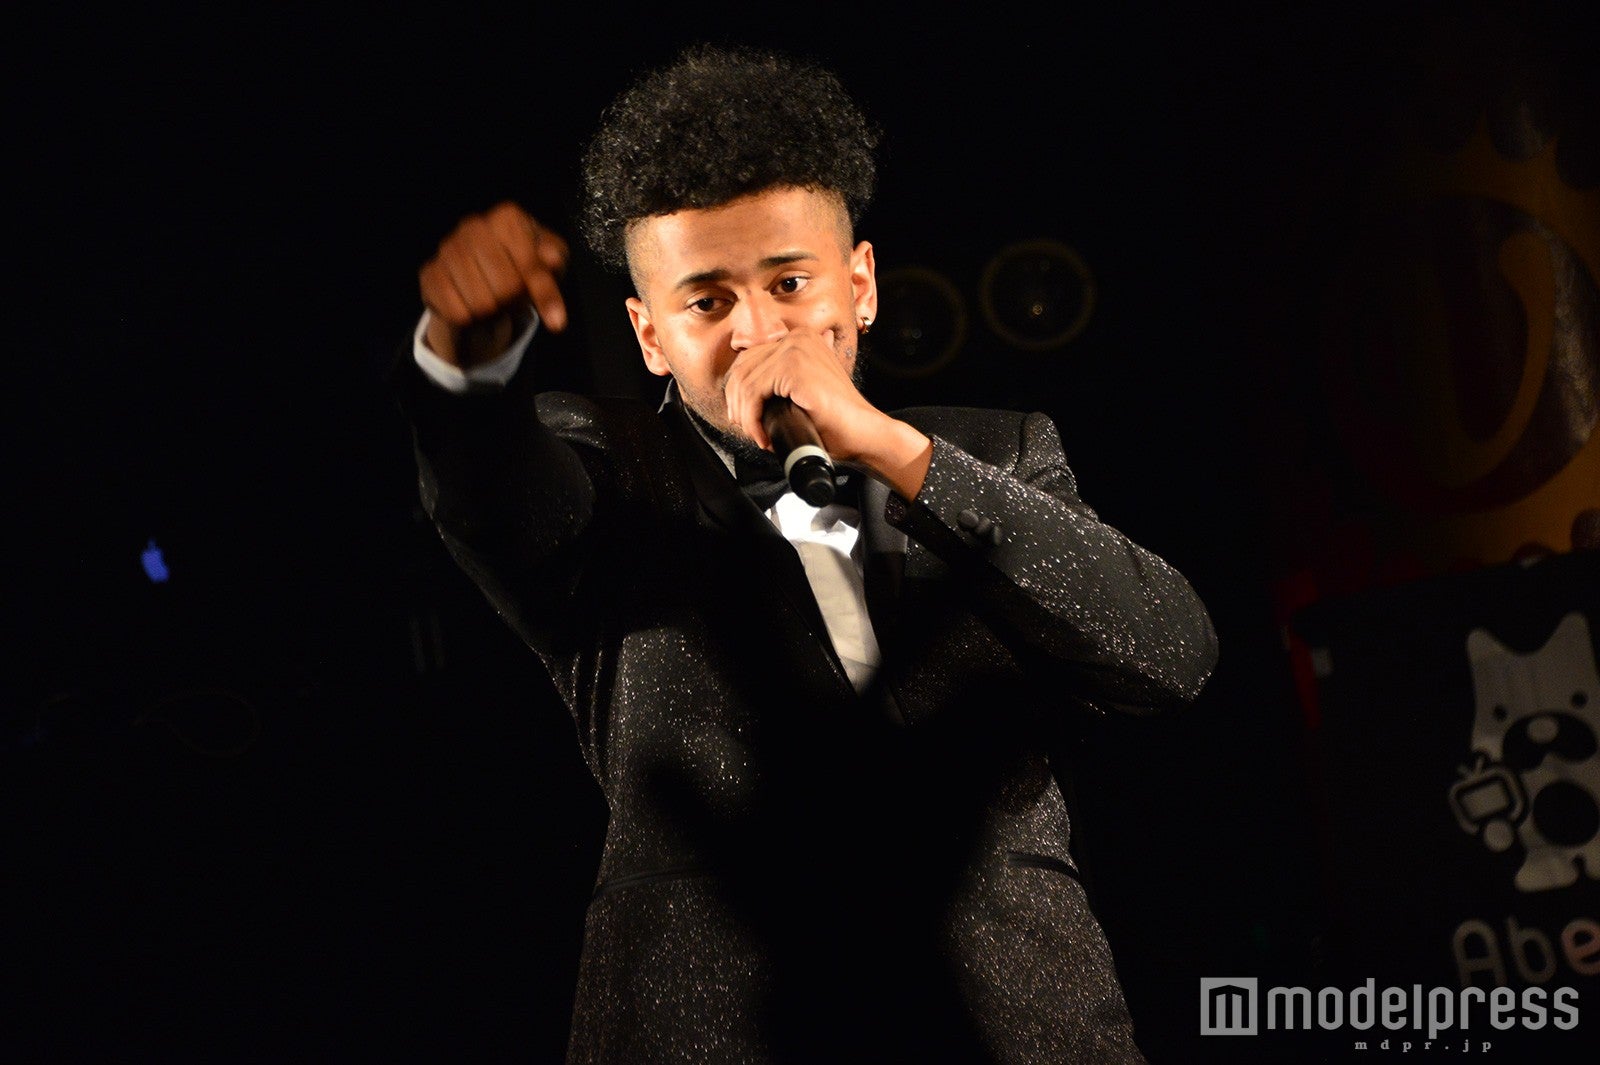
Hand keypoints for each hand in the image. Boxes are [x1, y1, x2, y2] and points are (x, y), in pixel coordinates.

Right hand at [418, 202, 569, 367]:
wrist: (482, 273)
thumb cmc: (523, 265)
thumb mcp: (549, 264)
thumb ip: (554, 262)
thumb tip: (552, 259)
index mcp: (508, 217)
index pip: (531, 268)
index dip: (545, 297)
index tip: (557, 322)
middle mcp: (474, 225)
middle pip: (506, 289)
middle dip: (515, 302)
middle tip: (514, 298)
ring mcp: (448, 247)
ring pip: (481, 304)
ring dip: (493, 313)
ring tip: (494, 299)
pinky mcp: (429, 272)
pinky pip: (457, 313)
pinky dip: (470, 319)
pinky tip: (471, 304)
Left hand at [723, 331, 932, 498]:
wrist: (862, 433)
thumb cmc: (836, 420)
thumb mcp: (803, 391)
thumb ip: (782, 382)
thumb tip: (747, 390)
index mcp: (801, 338)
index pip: (749, 358)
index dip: (739, 390)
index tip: (744, 417)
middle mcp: (797, 337)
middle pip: (742, 368)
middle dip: (737, 403)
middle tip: (747, 429)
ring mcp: (795, 348)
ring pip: (744, 383)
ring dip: (744, 416)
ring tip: (757, 435)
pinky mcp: (793, 366)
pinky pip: (753, 394)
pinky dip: (752, 420)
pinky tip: (763, 436)